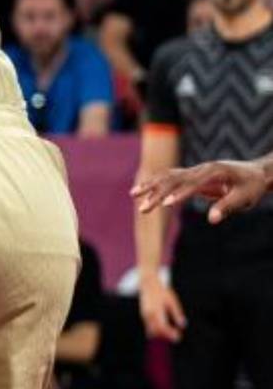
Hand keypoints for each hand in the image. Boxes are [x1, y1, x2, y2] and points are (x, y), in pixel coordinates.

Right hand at [132, 158, 272, 221]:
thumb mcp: (244, 198)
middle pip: (173, 179)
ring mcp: (194, 170)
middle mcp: (201, 168)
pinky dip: (154, 182)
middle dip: (156, 194)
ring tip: (133, 195)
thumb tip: (211, 220)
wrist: (255, 172)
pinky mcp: (191, 174)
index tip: (165, 205)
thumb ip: (227, 206)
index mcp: (214, 172)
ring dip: (150, 186)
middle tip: (142, 209)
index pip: (192, 184)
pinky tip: (141, 189)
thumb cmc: (251, 186)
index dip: (178, 195)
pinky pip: (169, 177)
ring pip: (167, 176)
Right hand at [138, 275, 187, 342]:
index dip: (170, 334)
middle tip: (176, 337)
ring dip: (161, 334)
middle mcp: (148, 314)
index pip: (162, 327)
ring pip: (151, 330)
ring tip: (171, 334)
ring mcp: (144, 315)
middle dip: (166, 336)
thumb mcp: (172, 301)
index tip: (178, 336)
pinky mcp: (143, 315)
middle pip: (156, 331)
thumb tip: (182, 325)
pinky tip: (163, 330)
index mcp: (156, 311)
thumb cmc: (162, 292)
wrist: (148, 284)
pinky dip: (156, 330)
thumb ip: (177, 313)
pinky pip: (148, 326)